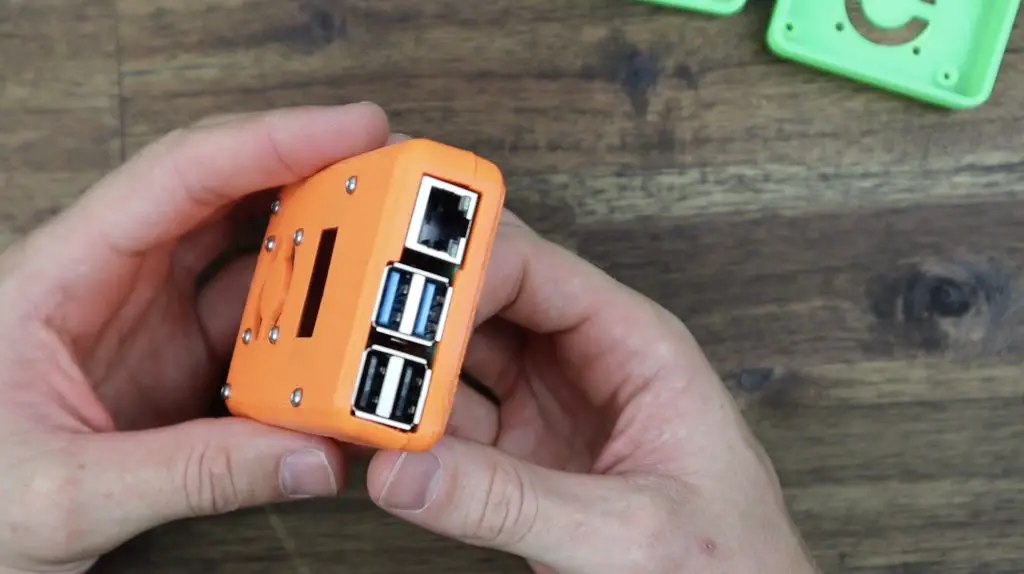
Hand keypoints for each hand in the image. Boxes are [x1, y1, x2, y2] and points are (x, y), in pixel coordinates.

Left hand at [0, 103, 393, 572]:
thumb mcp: (65, 494)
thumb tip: (310, 455)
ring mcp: (150, 324)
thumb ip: (194, 474)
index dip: (273, 142)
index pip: (179, 176)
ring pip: (252, 263)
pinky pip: (259, 330)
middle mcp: (112, 283)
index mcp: (61, 275)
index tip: (353, 131)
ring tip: (380, 264)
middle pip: (229, 198)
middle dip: (315, 179)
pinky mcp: (178, 367)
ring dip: (319, 261)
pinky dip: (306, 334)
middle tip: (390, 183)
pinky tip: (340, 345)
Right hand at [365, 212, 819, 572]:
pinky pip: (452, 423)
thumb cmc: (729, 566)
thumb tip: (407, 469)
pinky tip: (375, 431)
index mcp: (636, 348)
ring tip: (349, 378)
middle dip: (424, 308)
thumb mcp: (628, 532)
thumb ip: (512, 501)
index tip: (398, 290)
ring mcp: (549, 409)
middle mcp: (588, 365)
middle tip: (357, 320)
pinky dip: (411, 426)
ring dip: (408, 367)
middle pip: (490, 303)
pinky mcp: (522, 457)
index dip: (466, 268)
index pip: (540, 272)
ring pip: (462, 360)